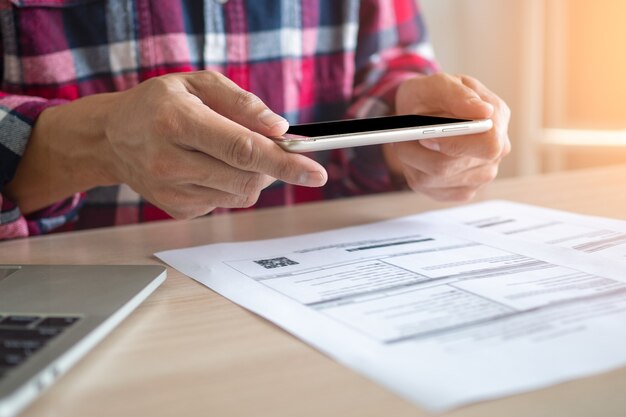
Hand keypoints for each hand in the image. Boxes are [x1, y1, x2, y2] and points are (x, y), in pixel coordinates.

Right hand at [8, 71, 326, 216]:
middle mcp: (170, 161)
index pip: (243, 149)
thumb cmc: (159, 105)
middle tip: (271, 147)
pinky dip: (231, 186)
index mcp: (177, 122)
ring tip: (230, 153)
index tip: (316, 172)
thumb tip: (279, 128)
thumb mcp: (198, 83)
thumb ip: (242, 102)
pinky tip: (210, 168)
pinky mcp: (177, 210)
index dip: (284, 162)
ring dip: (253, 176)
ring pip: (241, 195)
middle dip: (273, 167)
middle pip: (247, 178)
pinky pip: (225, 204)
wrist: (113, 138)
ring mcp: (172, 191)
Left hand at [383, 73, 510, 200]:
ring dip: (412, 159)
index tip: (426, 137)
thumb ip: (459, 95)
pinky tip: (416, 157)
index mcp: (497, 120)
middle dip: (421, 151)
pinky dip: (414, 171)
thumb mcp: (439, 84)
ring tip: (407, 142)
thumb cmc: (432, 96)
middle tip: (403, 136)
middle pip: (454, 166)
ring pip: (437, 178)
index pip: (488, 145)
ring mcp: (480, 176)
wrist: (420, 113)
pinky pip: (431, 188)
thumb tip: (484, 112)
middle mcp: (496, 153)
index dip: (455, 144)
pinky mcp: (462, 192)